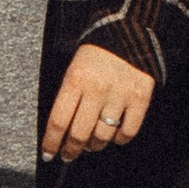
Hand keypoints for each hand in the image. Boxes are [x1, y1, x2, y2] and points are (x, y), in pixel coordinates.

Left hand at [40, 41, 154, 163]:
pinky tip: (113, 136)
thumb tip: (60, 131)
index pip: (58, 121)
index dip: (51, 143)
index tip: (48, 154)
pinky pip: (128, 132)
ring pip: (103, 136)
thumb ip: (67, 97)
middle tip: (68, 155)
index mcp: (75, 79)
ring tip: (90, 144)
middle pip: (79, 134)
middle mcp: (97, 89)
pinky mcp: (140, 98)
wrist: (128, 32)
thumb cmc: (95, 53)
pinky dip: (119, 139)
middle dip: (71, 150)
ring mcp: (120, 94)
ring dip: (93, 145)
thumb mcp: (73, 68)